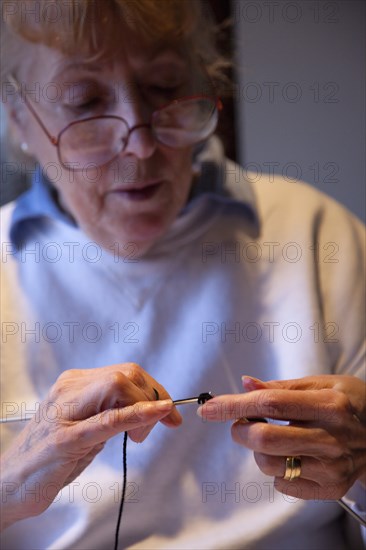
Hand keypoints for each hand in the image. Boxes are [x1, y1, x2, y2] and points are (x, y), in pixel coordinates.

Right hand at [0, 363, 181, 529]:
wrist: (8, 484)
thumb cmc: (48, 457)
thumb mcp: (84, 427)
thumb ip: (110, 413)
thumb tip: (146, 409)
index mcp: (73, 384)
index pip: (125, 373)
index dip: (154, 388)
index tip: (169, 410)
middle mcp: (68, 390)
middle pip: (126, 375)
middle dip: (154, 395)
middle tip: (162, 423)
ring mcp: (64, 413)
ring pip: (118, 387)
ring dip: (145, 408)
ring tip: (141, 435)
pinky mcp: (64, 439)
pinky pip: (107, 419)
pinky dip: (136, 414)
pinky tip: (155, 414)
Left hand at [198, 375, 365, 500]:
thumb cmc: (349, 404)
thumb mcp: (323, 383)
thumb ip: (282, 386)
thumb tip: (246, 383)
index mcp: (329, 406)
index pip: (269, 404)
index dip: (234, 405)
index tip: (209, 407)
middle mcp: (331, 439)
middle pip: (264, 439)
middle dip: (240, 430)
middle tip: (241, 424)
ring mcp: (331, 468)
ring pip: (269, 464)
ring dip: (257, 450)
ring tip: (272, 437)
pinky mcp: (330, 488)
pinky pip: (283, 484)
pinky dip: (276, 469)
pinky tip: (291, 454)